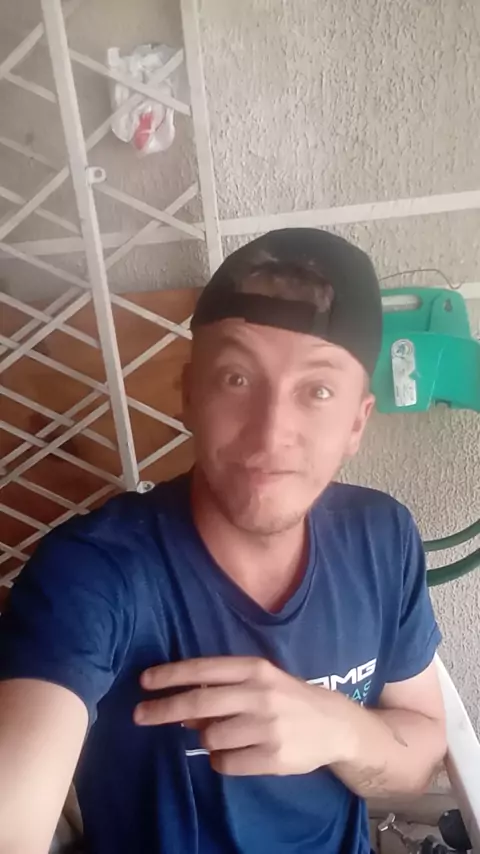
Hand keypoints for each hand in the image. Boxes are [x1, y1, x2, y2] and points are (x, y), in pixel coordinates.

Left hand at [135, 656, 355, 775]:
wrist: (334, 725)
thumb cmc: (287, 697)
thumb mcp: (260, 681)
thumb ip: (223, 689)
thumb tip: (181, 710)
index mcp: (255, 669)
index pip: (203, 670)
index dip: (170, 675)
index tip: (144, 681)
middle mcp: (260, 695)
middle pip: (198, 704)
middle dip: (163, 709)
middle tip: (139, 714)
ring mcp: (267, 728)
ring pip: (210, 738)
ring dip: (205, 739)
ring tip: (222, 736)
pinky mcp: (273, 758)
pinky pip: (225, 763)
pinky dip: (221, 760)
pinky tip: (235, 753)